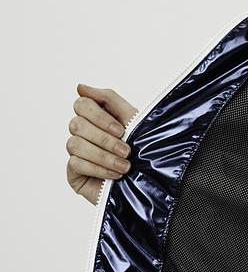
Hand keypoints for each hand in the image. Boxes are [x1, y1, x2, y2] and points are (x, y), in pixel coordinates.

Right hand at [66, 84, 138, 204]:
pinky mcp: (73, 173)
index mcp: (95, 117)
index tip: (121, 130)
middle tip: (127, 151)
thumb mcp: (131, 120)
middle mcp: (82, 133)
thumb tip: (80, 87)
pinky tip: (115, 175)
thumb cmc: (142, 151)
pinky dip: (98, 168)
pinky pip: (75, 164)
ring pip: (75, 144)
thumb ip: (108, 99)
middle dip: (105, 139)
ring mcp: (76, 153)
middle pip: (77, 124)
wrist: (150, 184)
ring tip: (125, 166)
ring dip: (103, 156)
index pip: (82, 104)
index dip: (100, 116)